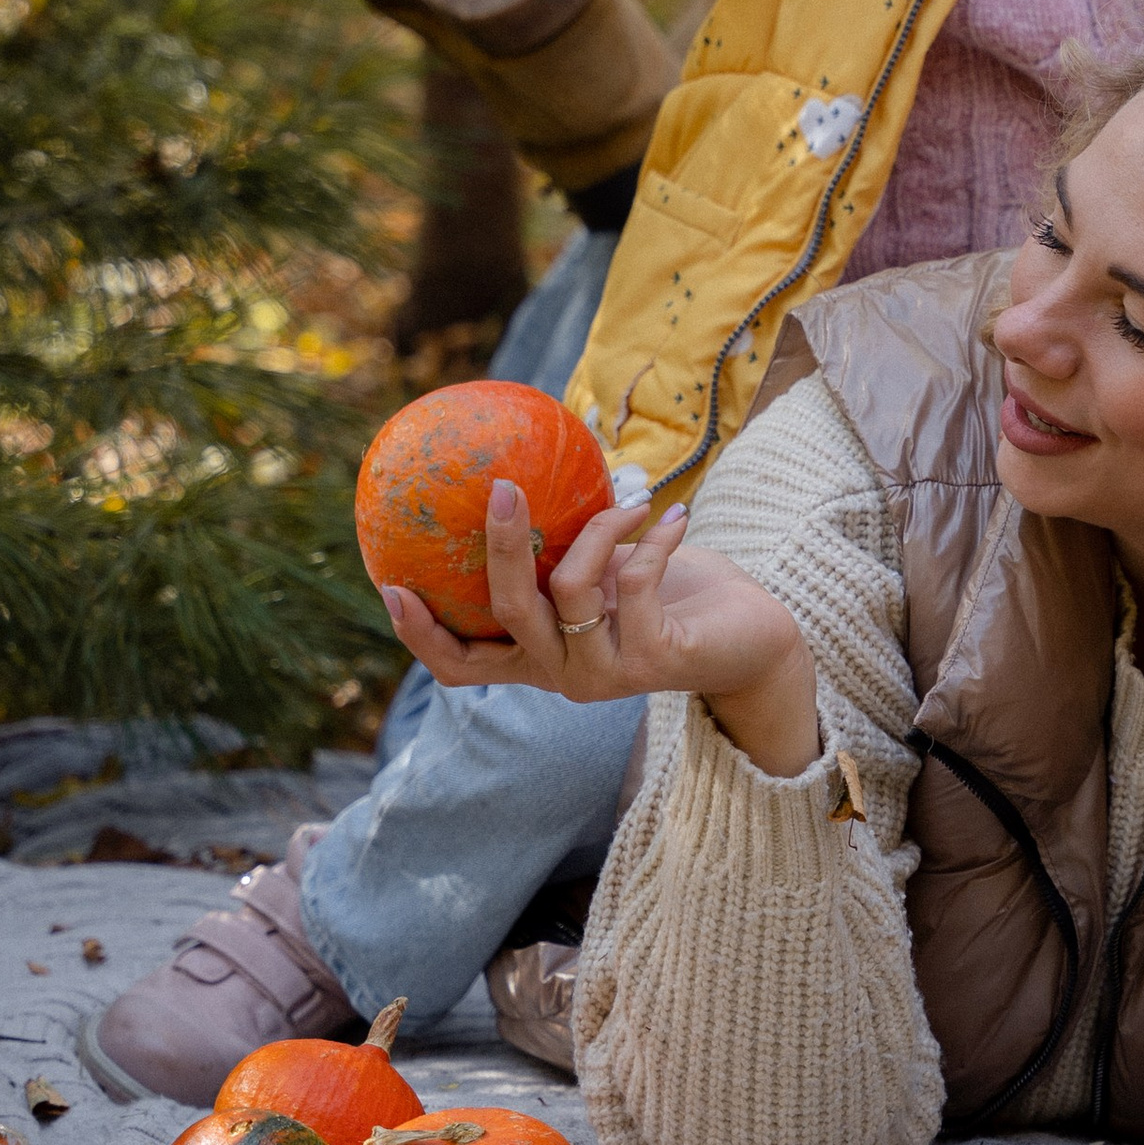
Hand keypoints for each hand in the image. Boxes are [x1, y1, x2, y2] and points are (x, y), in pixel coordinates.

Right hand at [381, 482, 822, 774]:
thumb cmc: (674, 595)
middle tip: (502, 486)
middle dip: (499, 546)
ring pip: (569, 588)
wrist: (753, 640)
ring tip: (632, 499)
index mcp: (539, 657)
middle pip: (506, 615)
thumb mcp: (608, 569)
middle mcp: (563, 674)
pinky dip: (653, 538)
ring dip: (600, 529)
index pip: (461, 664)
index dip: (420, 634)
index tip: (391, 584)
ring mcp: (605, 673)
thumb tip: (520, 470)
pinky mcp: (653, 660)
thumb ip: (564, 545)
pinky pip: (634, 581)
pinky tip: (677, 516)